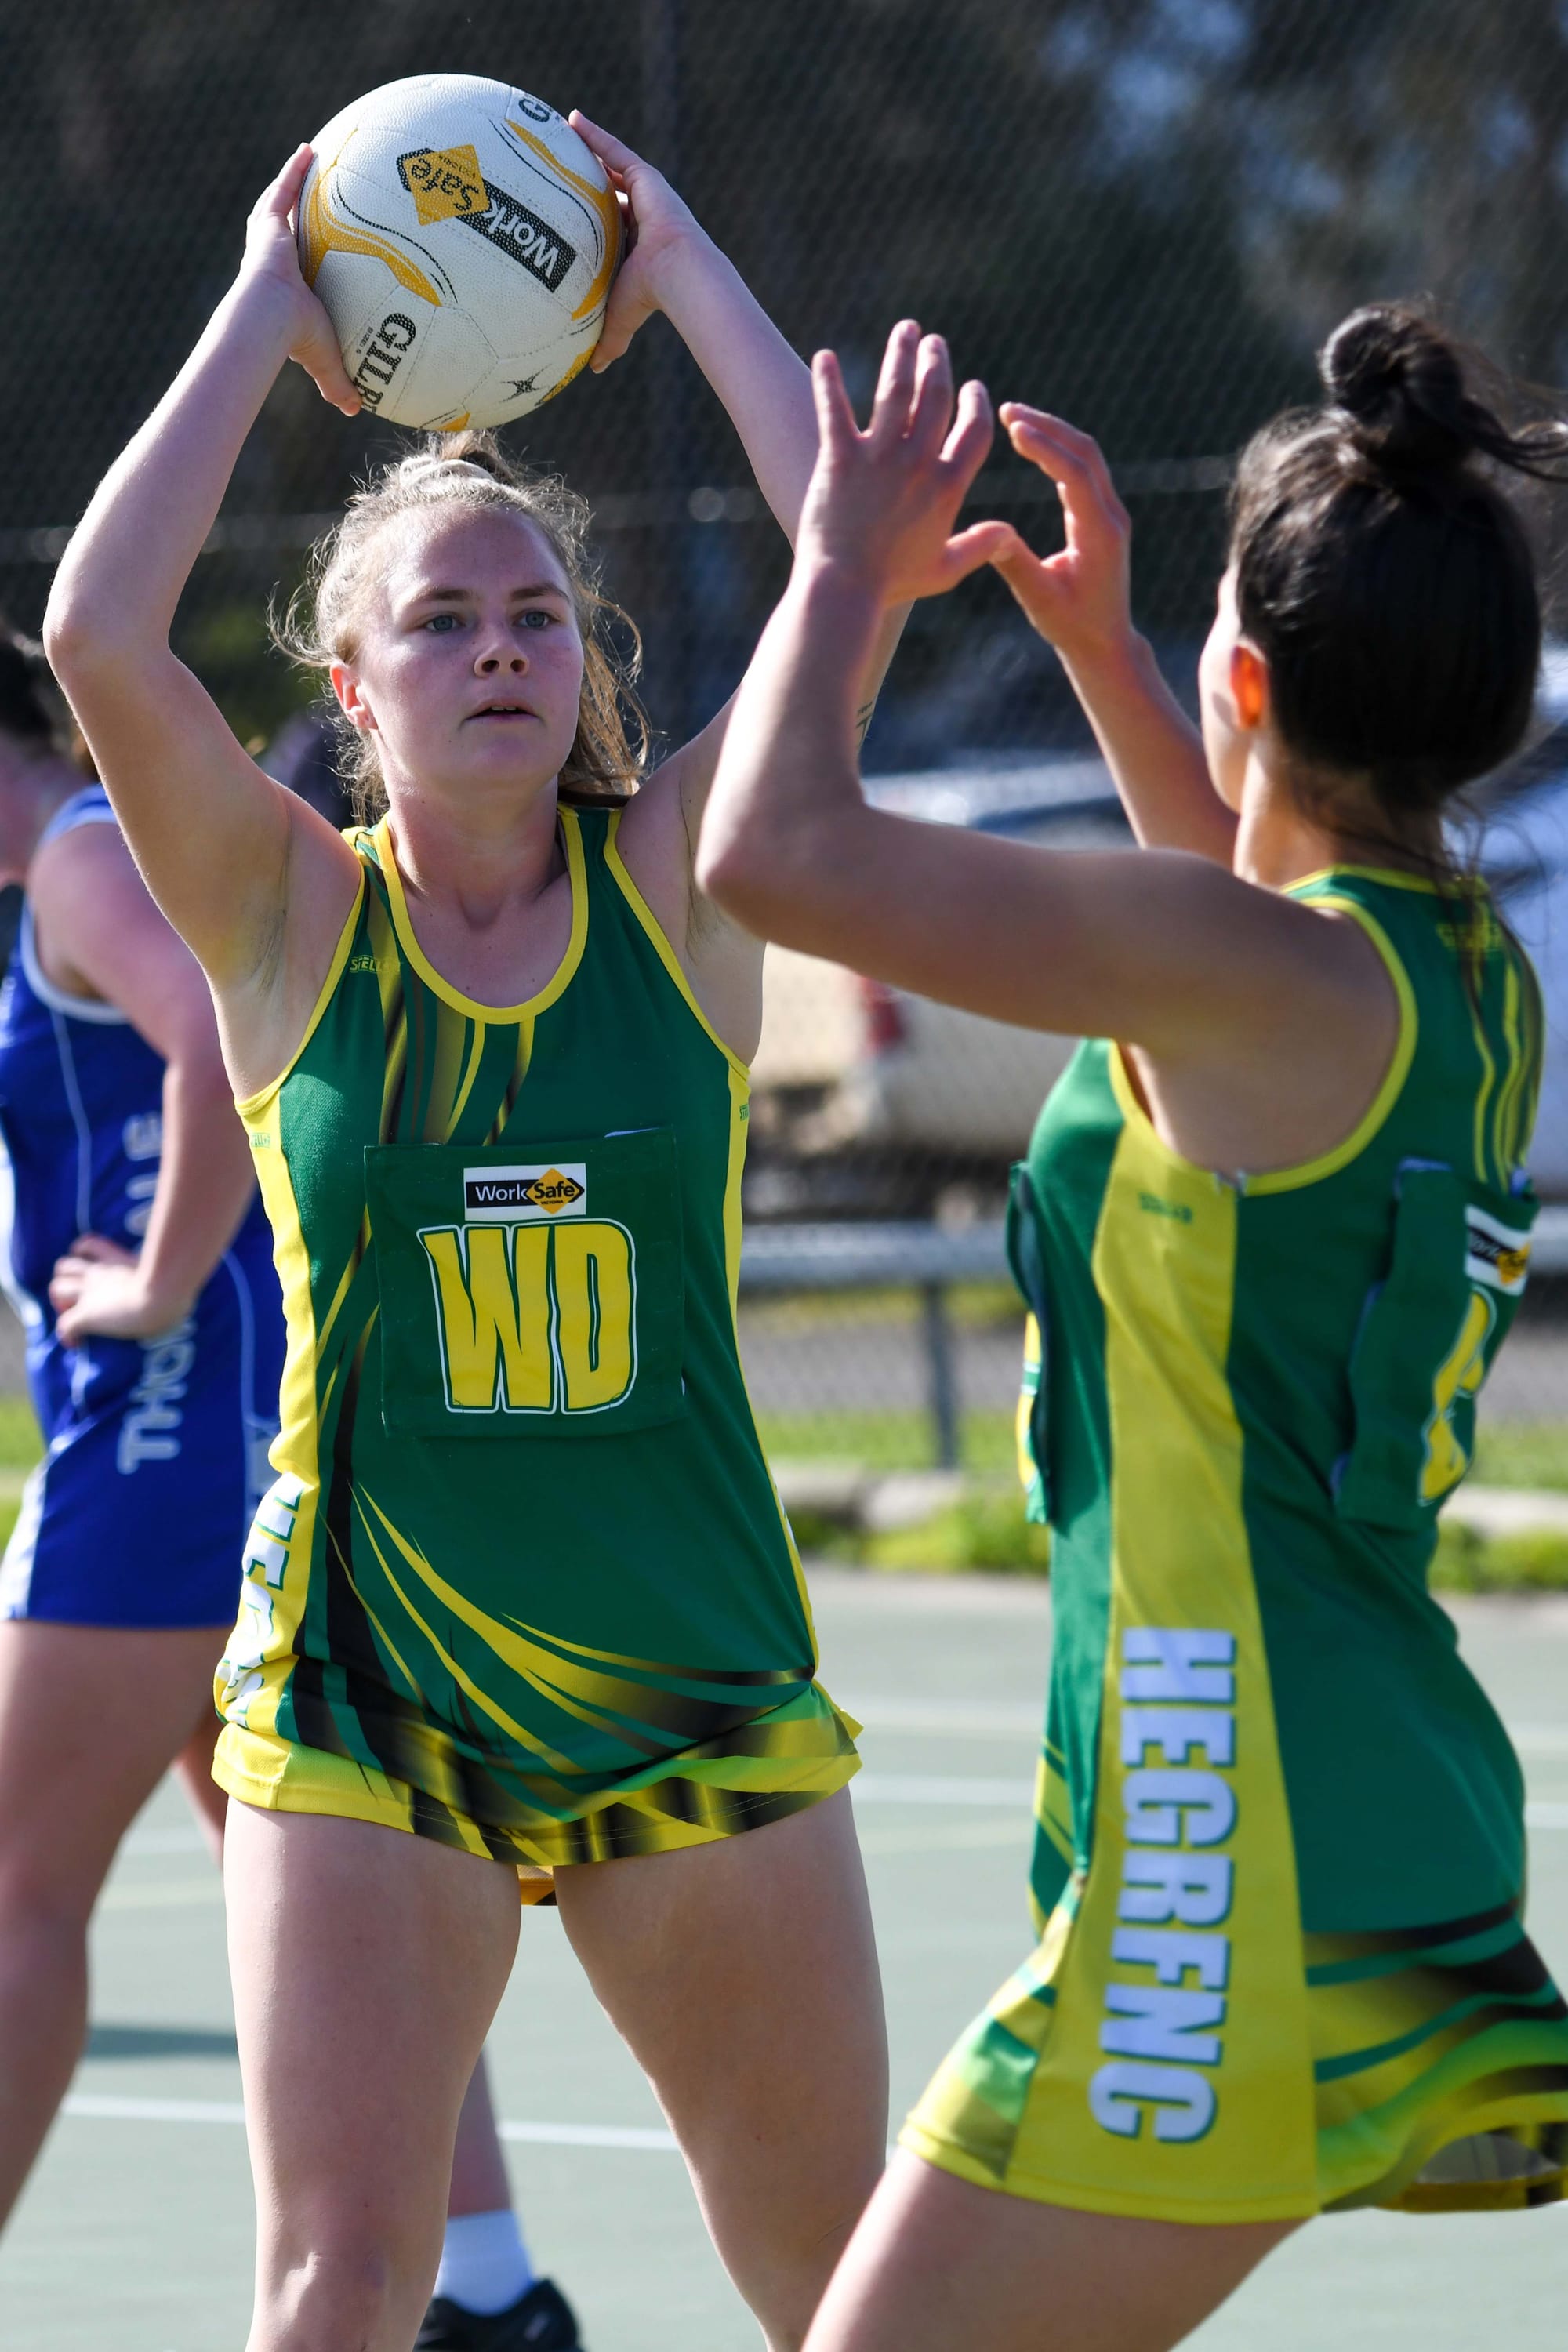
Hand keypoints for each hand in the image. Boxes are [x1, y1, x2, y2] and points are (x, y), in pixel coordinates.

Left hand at [49, 1235, 191, 1345]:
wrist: (163, 1297)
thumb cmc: (177, 1283)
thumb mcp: (178, 1268)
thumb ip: (180, 1264)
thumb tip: (203, 1261)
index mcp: (119, 1261)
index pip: (89, 1245)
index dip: (82, 1253)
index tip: (90, 1265)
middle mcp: (100, 1274)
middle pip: (64, 1265)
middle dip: (66, 1279)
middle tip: (78, 1296)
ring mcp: (90, 1294)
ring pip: (57, 1289)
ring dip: (61, 1303)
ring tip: (73, 1316)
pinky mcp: (85, 1316)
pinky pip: (64, 1326)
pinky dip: (67, 1337)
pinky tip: (77, 1344)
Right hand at [238, 146, 360, 415]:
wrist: (266, 319)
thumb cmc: (294, 340)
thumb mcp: (325, 359)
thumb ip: (339, 382)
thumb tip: (356, 410)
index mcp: (286, 287)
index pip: (297, 267)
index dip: (304, 257)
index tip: (315, 252)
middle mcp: (274, 260)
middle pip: (286, 230)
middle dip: (297, 214)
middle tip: (311, 199)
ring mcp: (269, 240)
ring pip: (282, 204)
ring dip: (293, 182)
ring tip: (311, 158)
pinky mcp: (267, 224)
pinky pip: (284, 189)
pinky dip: (294, 170)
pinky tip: (310, 149)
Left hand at [568, 111, 705, 368]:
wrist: (680, 277)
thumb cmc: (650, 301)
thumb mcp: (619, 318)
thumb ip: (607, 339)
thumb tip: (592, 369)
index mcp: (637, 245)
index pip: (609, 225)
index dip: (590, 215)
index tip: (570, 210)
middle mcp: (641, 216)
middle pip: (609, 189)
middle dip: (589, 176)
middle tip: (561, 164)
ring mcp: (646, 195)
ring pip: (611, 164)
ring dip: (589, 148)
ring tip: (562, 131)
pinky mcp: (648, 179)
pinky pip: (616, 151)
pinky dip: (596, 136)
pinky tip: (573, 120)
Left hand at [796, 321, 1017, 604]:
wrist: (844, 590)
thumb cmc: (892, 584)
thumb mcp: (944, 570)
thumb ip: (980, 546)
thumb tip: (1008, 533)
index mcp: (948, 487)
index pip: (974, 430)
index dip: (976, 404)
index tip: (972, 387)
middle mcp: (918, 463)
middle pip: (937, 395)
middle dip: (939, 362)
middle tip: (934, 343)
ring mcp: (879, 457)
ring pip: (896, 388)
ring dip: (902, 352)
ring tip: (906, 330)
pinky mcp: (839, 458)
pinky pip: (833, 407)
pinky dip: (827, 379)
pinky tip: (823, 356)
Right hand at [991, 406, 1132, 662]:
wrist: (1105, 643)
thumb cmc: (1072, 627)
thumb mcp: (1038, 598)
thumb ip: (1015, 563)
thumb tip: (989, 533)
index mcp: (1099, 534)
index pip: (1075, 474)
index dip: (1045, 446)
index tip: (1012, 427)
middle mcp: (1110, 517)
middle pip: (1086, 452)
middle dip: (1048, 426)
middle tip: (1008, 410)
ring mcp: (1110, 514)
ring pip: (1087, 456)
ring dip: (1053, 433)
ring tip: (1014, 419)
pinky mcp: (1103, 516)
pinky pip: (1084, 470)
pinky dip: (1058, 450)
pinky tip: (1031, 442)